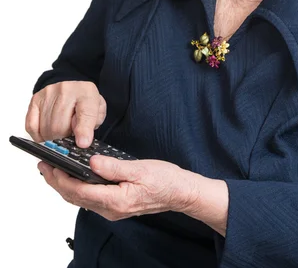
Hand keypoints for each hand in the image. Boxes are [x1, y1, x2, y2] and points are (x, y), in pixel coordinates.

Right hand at [25, 81, 106, 147]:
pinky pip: (32, 126)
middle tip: (69, 134)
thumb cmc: (85, 101)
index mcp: (87, 94)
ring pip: (46, 129)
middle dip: (64, 138)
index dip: (83, 131)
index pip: (85, 113)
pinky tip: (47, 131)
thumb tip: (82, 141)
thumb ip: (92, 124)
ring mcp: (48, 94)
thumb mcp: (97, 112)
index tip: (82, 143)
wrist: (73, 88)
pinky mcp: (35, 100)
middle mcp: (66, 90)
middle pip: (60, 126)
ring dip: (53, 137)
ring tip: (61, 130)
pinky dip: (39, 135)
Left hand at [37, 155, 199, 220]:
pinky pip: (89, 198)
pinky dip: (77, 187)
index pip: (79, 191)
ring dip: (64, 185)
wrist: (180, 192)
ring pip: (80, 199)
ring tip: (53, 169)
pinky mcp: (115, 204)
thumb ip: (114, 167)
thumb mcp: (140, 169)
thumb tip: (91, 163)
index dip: (61, 179)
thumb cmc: (165, 180)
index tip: (49, 166)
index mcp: (116, 200)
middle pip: (75, 197)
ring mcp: (112, 209)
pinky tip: (74, 176)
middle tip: (43, 166)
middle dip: (56, 182)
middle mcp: (111, 209)